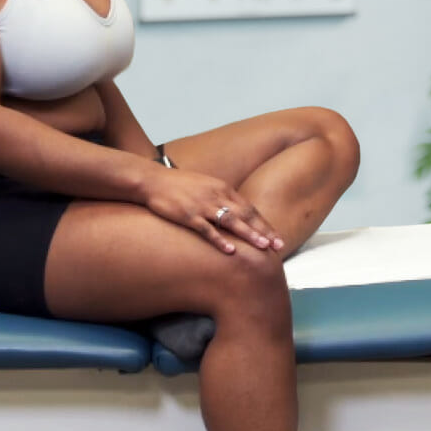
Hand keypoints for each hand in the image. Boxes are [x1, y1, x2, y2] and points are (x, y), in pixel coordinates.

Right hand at [140, 167, 283, 254]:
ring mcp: (202, 205)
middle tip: (279, 246)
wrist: (152, 180)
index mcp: (222, 188)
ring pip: (231, 221)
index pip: (249, 207)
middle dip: (264, 230)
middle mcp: (217, 195)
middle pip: (246, 215)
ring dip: (249, 234)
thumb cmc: (177, 185)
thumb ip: (220, 197)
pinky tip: (231, 250)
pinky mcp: (188, 215)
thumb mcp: (204, 186)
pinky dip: (220, 239)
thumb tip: (233, 211)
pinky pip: (207, 229)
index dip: (264, 223)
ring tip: (263, 246)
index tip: (276, 236)